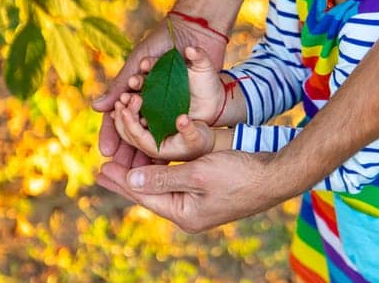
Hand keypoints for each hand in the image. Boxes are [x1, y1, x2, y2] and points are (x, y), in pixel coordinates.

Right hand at [94, 13, 228, 157]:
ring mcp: (168, 107)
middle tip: (122, 166)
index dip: (112, 135)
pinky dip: (168, 142)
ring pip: (153, 133)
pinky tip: (163, 157)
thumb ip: (118, 85)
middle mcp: (150, 102)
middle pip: (135, 131)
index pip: (119, 118)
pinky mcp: (188, 107)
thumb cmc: (162, 43)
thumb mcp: (138, 62)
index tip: (107, 151)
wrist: (194, 32)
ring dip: (145, 150)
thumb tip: (96, 107)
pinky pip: (175, 129)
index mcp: (135, 91)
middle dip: (128, 149)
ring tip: (140, 166)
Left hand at [95, 149, 296, 232]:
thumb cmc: (240, 174)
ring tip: (120, 166)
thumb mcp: (197, 175)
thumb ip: (162, 179)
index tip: (101, 171)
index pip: (145, 196)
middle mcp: (189, 213)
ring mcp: (199, 204)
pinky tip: (150, 164)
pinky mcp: (207, 193)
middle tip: (102, 170)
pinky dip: (160, 172)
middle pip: (150, 194)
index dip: (122, 182)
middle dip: (126, 181)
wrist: (278, 174)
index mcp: (185, 214)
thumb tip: (131, 182)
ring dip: (142, 174)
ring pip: (162, 187)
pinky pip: (175, 182)